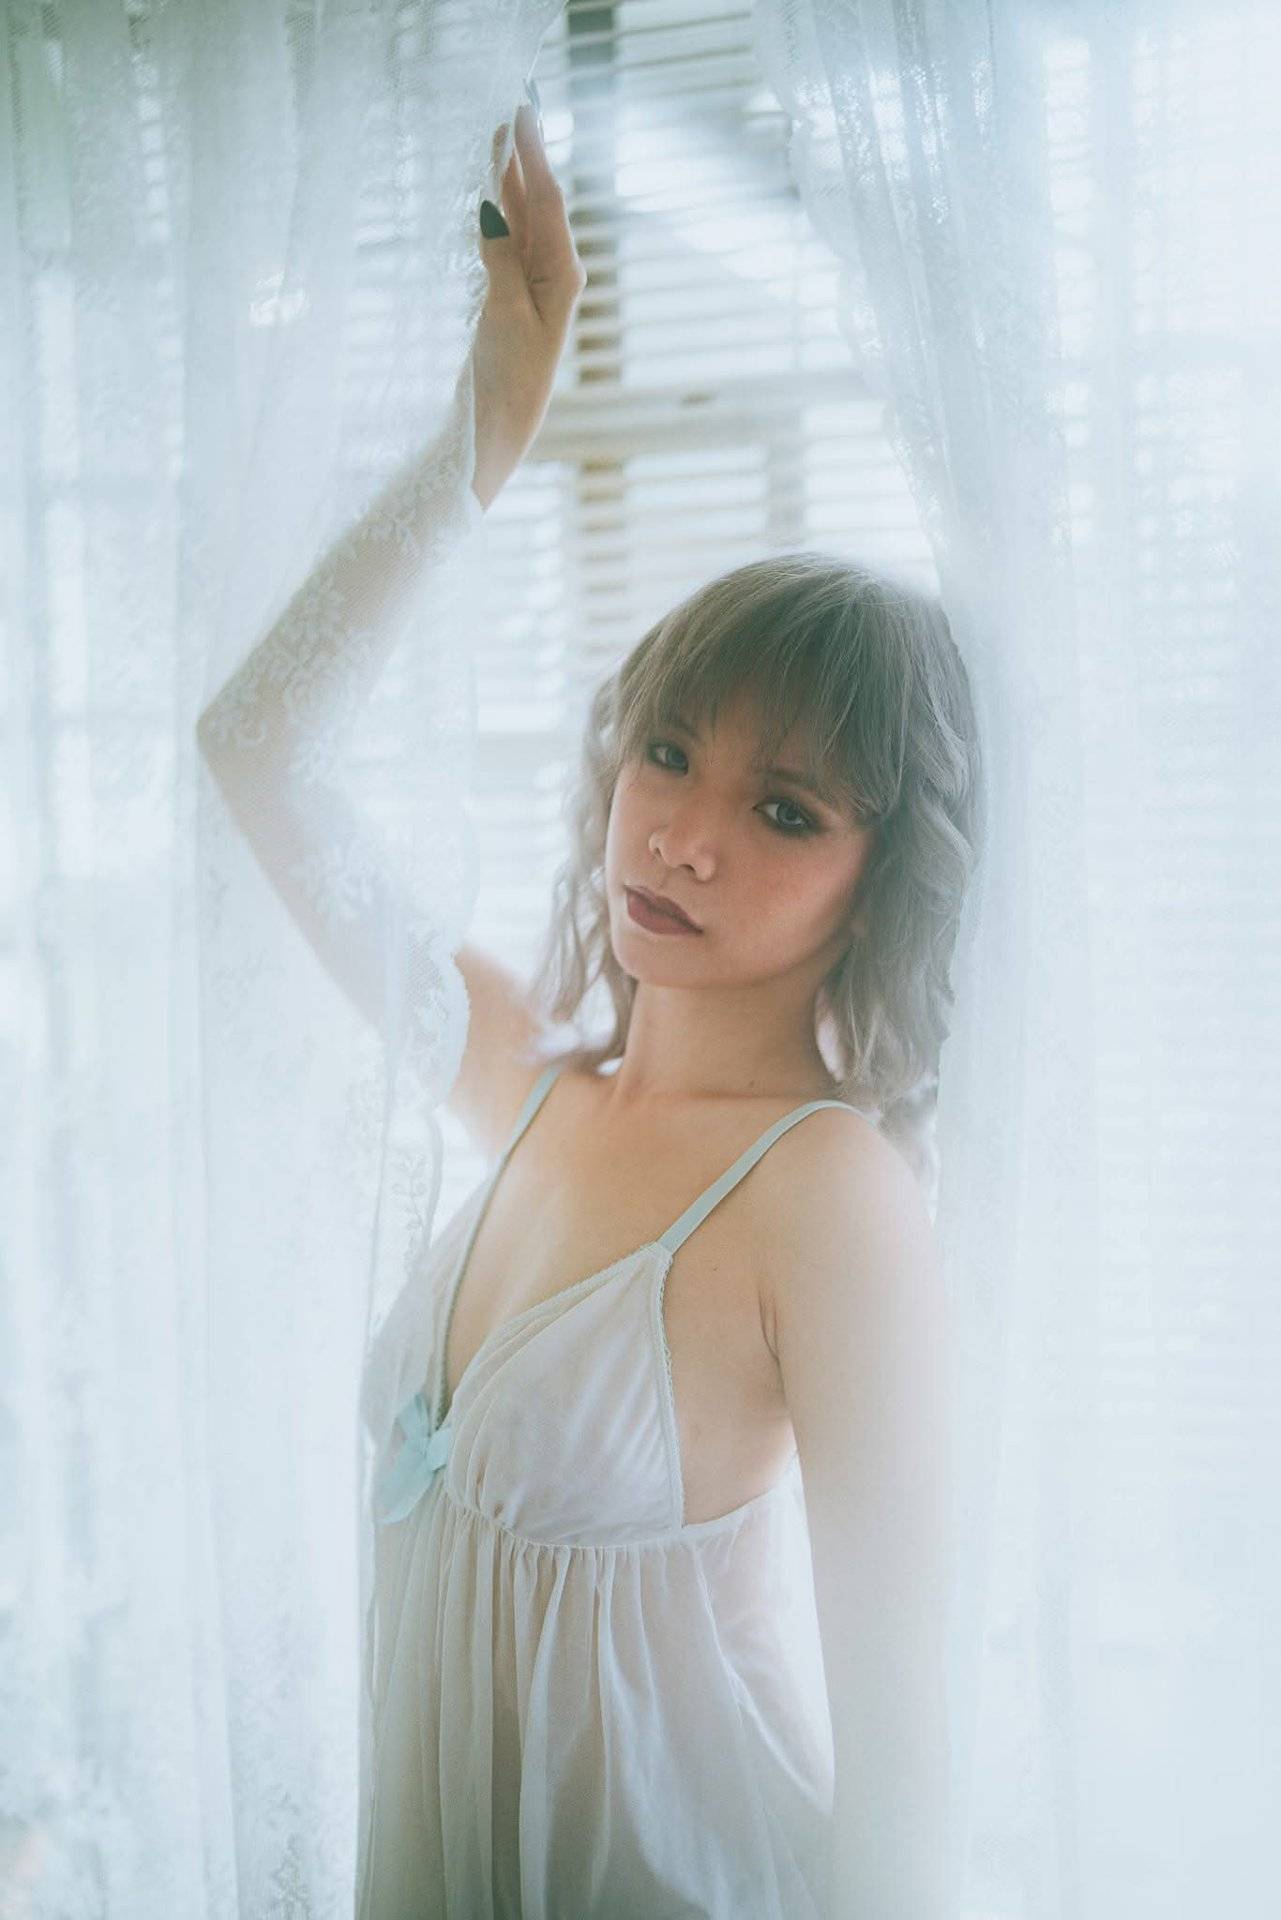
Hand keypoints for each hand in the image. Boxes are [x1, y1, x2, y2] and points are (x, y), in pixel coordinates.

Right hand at [469, 101, 586, 511]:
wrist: (502, 423)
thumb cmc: (509, 374)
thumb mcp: (504, 312)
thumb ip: (500, 259)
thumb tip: (492, 210)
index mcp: (562, 273)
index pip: (547, 199)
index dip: (532, 153)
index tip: (521, 111)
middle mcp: (553, 272)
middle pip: (537, 201)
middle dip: (524, 156)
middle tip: (511, 107)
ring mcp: (532, 283)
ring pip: (521, 218)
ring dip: (509, 178)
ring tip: (497, 136)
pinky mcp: (512, 296)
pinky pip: (507, 240)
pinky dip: (498, 211)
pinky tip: (490, 190)